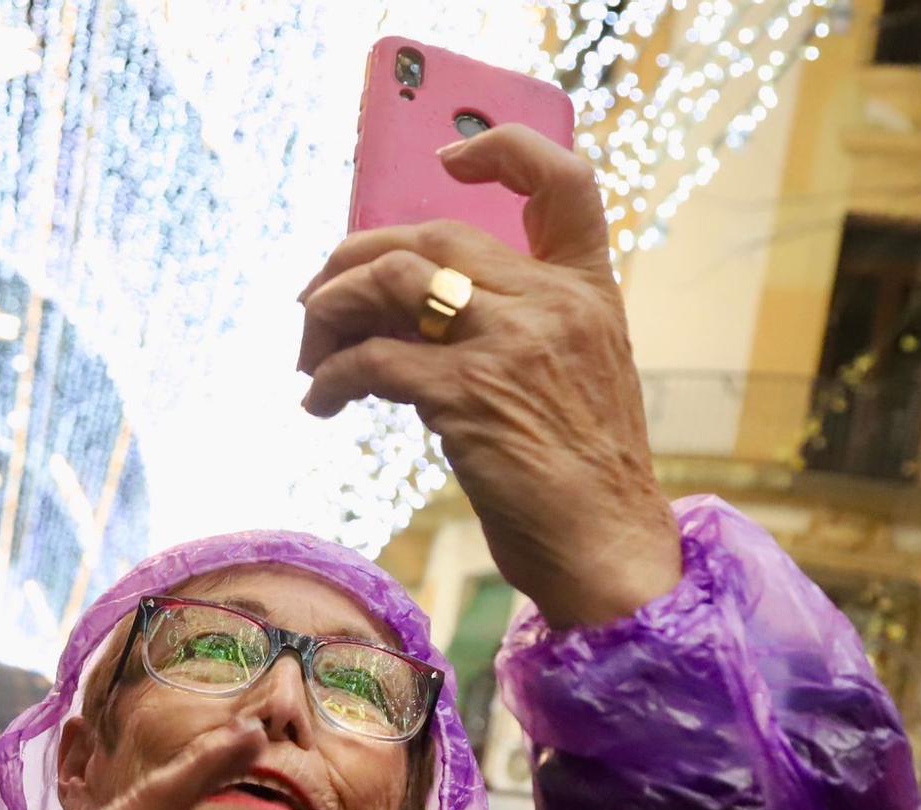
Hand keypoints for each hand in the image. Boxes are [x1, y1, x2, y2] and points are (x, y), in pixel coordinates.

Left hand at [298, 123, 681, 627]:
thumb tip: (410, 316)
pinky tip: (320, 403)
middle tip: (317, 301)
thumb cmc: (583, 480)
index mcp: (588, 290)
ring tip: (310, 355)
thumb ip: (515, 331)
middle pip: (433, 233)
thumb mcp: (572, 380)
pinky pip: (371, 360)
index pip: (564, 180)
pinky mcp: (469, 393)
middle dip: (357, 258)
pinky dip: (329, 377)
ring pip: (391, 279)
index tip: (446, 159)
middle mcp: (552, 302)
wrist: (610, 548)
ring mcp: (511, 343)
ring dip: (331, 310)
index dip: (501, 150)